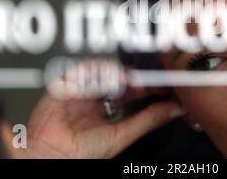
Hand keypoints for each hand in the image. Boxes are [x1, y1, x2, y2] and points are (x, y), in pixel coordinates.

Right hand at [26, 60, 183, 158]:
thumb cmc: (81, 154)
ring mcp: (77, 92)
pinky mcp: (62, 86)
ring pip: (99, 71)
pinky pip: (79, 70)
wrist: (52, 156)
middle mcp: (91, 101)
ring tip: (125, 79)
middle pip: (115, 79)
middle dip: (131, 77)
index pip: (128, 92)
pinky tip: (105, 77)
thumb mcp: (122, 134)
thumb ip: (148, 120)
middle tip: (143, 78)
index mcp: (104, 112)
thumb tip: (173, 110)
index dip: (144, 87)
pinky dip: (94, 71)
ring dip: (114, 72)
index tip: (159, 86)